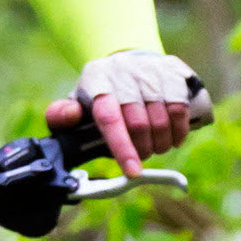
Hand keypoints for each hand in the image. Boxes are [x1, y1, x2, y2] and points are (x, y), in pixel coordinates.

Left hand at [48, 50, 200, 175]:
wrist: (126, 68)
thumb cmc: (99, 97)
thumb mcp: (76, 105)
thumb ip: (60, 116)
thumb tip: (71, 115)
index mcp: (96, 78)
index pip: (109, 117)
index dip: (122, 147)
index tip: (133, 172)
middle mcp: (123, 69)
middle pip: (138, 122)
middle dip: (142, 149)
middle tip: (141, 156)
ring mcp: (149, 68)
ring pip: (162, 118)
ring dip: (161, 143)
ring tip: (156, 147)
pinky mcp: (171, 70)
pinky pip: (180, 108)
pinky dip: (178, 131)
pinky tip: (173, 138)